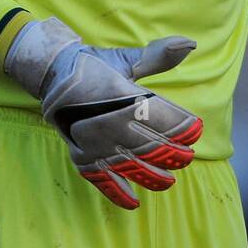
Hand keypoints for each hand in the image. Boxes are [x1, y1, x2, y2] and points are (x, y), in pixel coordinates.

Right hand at [4, 17, 202, 209]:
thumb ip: (158, 57)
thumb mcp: (125, 60)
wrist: (51, 74)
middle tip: (187, 157)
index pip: (162, 117)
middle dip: (173, 154)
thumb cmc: (93, 67)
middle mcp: (110, 123)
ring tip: (169, 182)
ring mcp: (95, 143)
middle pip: (151, 145)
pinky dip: (117, 193)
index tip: (196, 130)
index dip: (183, 126)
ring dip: (153, 176)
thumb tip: (189, 44)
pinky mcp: (82, 155)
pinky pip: (101, 179)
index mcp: (123, 97)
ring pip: (131, 166)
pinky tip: (133, 203)